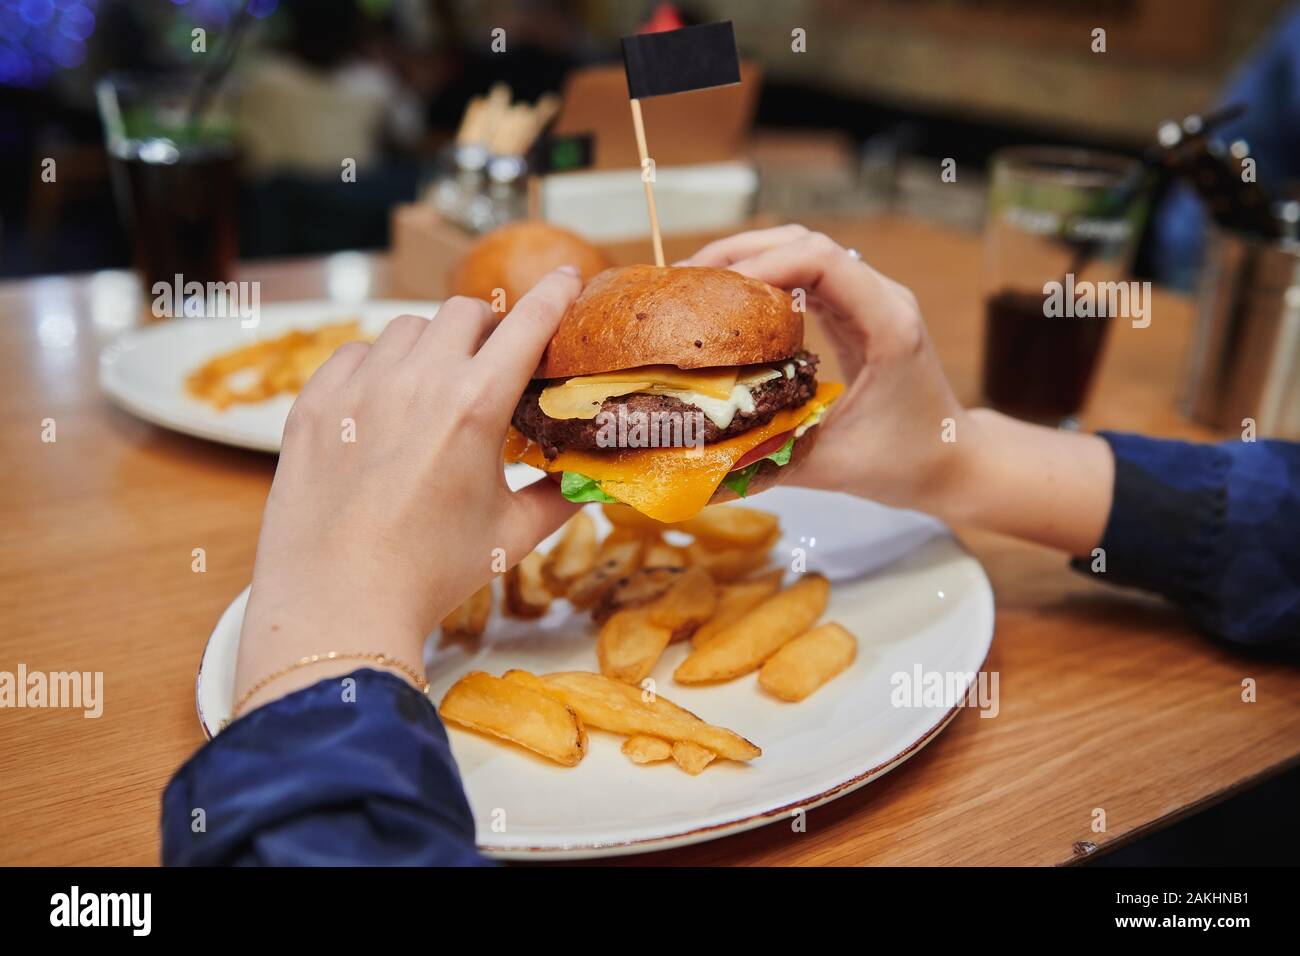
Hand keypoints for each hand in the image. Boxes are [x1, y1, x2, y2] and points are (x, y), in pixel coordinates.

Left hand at [234, 269, 582, 711]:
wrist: (338, 603)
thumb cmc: (431, 573)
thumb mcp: (510, 536)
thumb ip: (557, 500)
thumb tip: (586, 485)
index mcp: (476, 406)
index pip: (527, 325)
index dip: (554, 296)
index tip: (569, 278)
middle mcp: (418, 381)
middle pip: (464, 313)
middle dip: (487, 329)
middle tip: (492, 364)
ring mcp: (359, 387)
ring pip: (407, 328)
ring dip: (432, 345)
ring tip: (434, 387)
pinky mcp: (314, 403)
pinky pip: (354, 354)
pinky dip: (377, 367)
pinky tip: (383, 404)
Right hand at [681, 225, 968, 512]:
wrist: (954, 460)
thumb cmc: (905, 464)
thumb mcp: (831, 467)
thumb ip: (766, 461)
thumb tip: (696, 467)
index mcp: (886, 325)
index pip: (822, 260)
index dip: (762, 263)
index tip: (711, 287)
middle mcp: (882, 298)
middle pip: (806, 242)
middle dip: (741, 253)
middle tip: (685, 281)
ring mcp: (872, 299)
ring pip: (804, 251)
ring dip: (750, 259)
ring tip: (697, 285)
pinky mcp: (860, 311)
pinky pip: (809, 276)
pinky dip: (766, 279)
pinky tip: (729, 302)